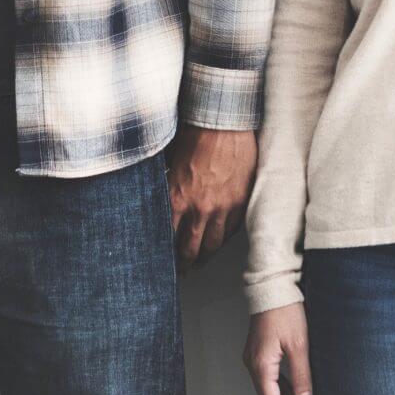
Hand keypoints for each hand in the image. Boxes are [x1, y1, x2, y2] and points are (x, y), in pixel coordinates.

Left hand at [168, 127, 256, 268]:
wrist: (223, 123)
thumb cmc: (194, 137)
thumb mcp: (169, 165)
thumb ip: (166, 188)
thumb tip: (155, 201)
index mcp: (176, 200)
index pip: (167, 238)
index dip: (165, 253)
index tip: (163, 260)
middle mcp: (198, 209)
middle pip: (190, 249)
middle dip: (185, 264)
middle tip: (182, 271)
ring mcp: (221, 208)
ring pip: (212, 244)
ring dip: (204, 257)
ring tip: (200, 262)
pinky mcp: (239, 203)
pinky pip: (230, 230)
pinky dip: (222, 240)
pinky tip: (217, 243)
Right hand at [243, 303, 314, 394]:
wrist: (272, 289)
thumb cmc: (285, 312)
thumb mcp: (299, 345)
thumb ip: (302, 375)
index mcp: (260, 365)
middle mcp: (253, 364)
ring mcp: (254, 358)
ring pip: (270, 389)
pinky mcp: (259, 352)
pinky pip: (270, 377)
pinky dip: (284, 389)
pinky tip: (297, 393)